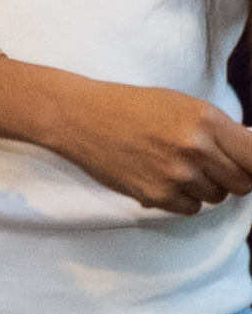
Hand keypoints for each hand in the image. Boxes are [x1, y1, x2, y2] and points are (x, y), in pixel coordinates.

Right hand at [14, 70, 251, 215]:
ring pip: (216, 197)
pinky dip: (182, 198)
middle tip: (210, 166)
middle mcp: (195, 148)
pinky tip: (161, 178)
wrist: (78, 116)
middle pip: (242, 183)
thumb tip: (249, 155)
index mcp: (207, 120)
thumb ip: (220, 130)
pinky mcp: (156, 195)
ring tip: (176, 167)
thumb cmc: (131, 106)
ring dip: (204, 187)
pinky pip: (190, 208)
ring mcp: (176, 174)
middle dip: (231, 177)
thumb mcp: (182, 105)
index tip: (246, 167)